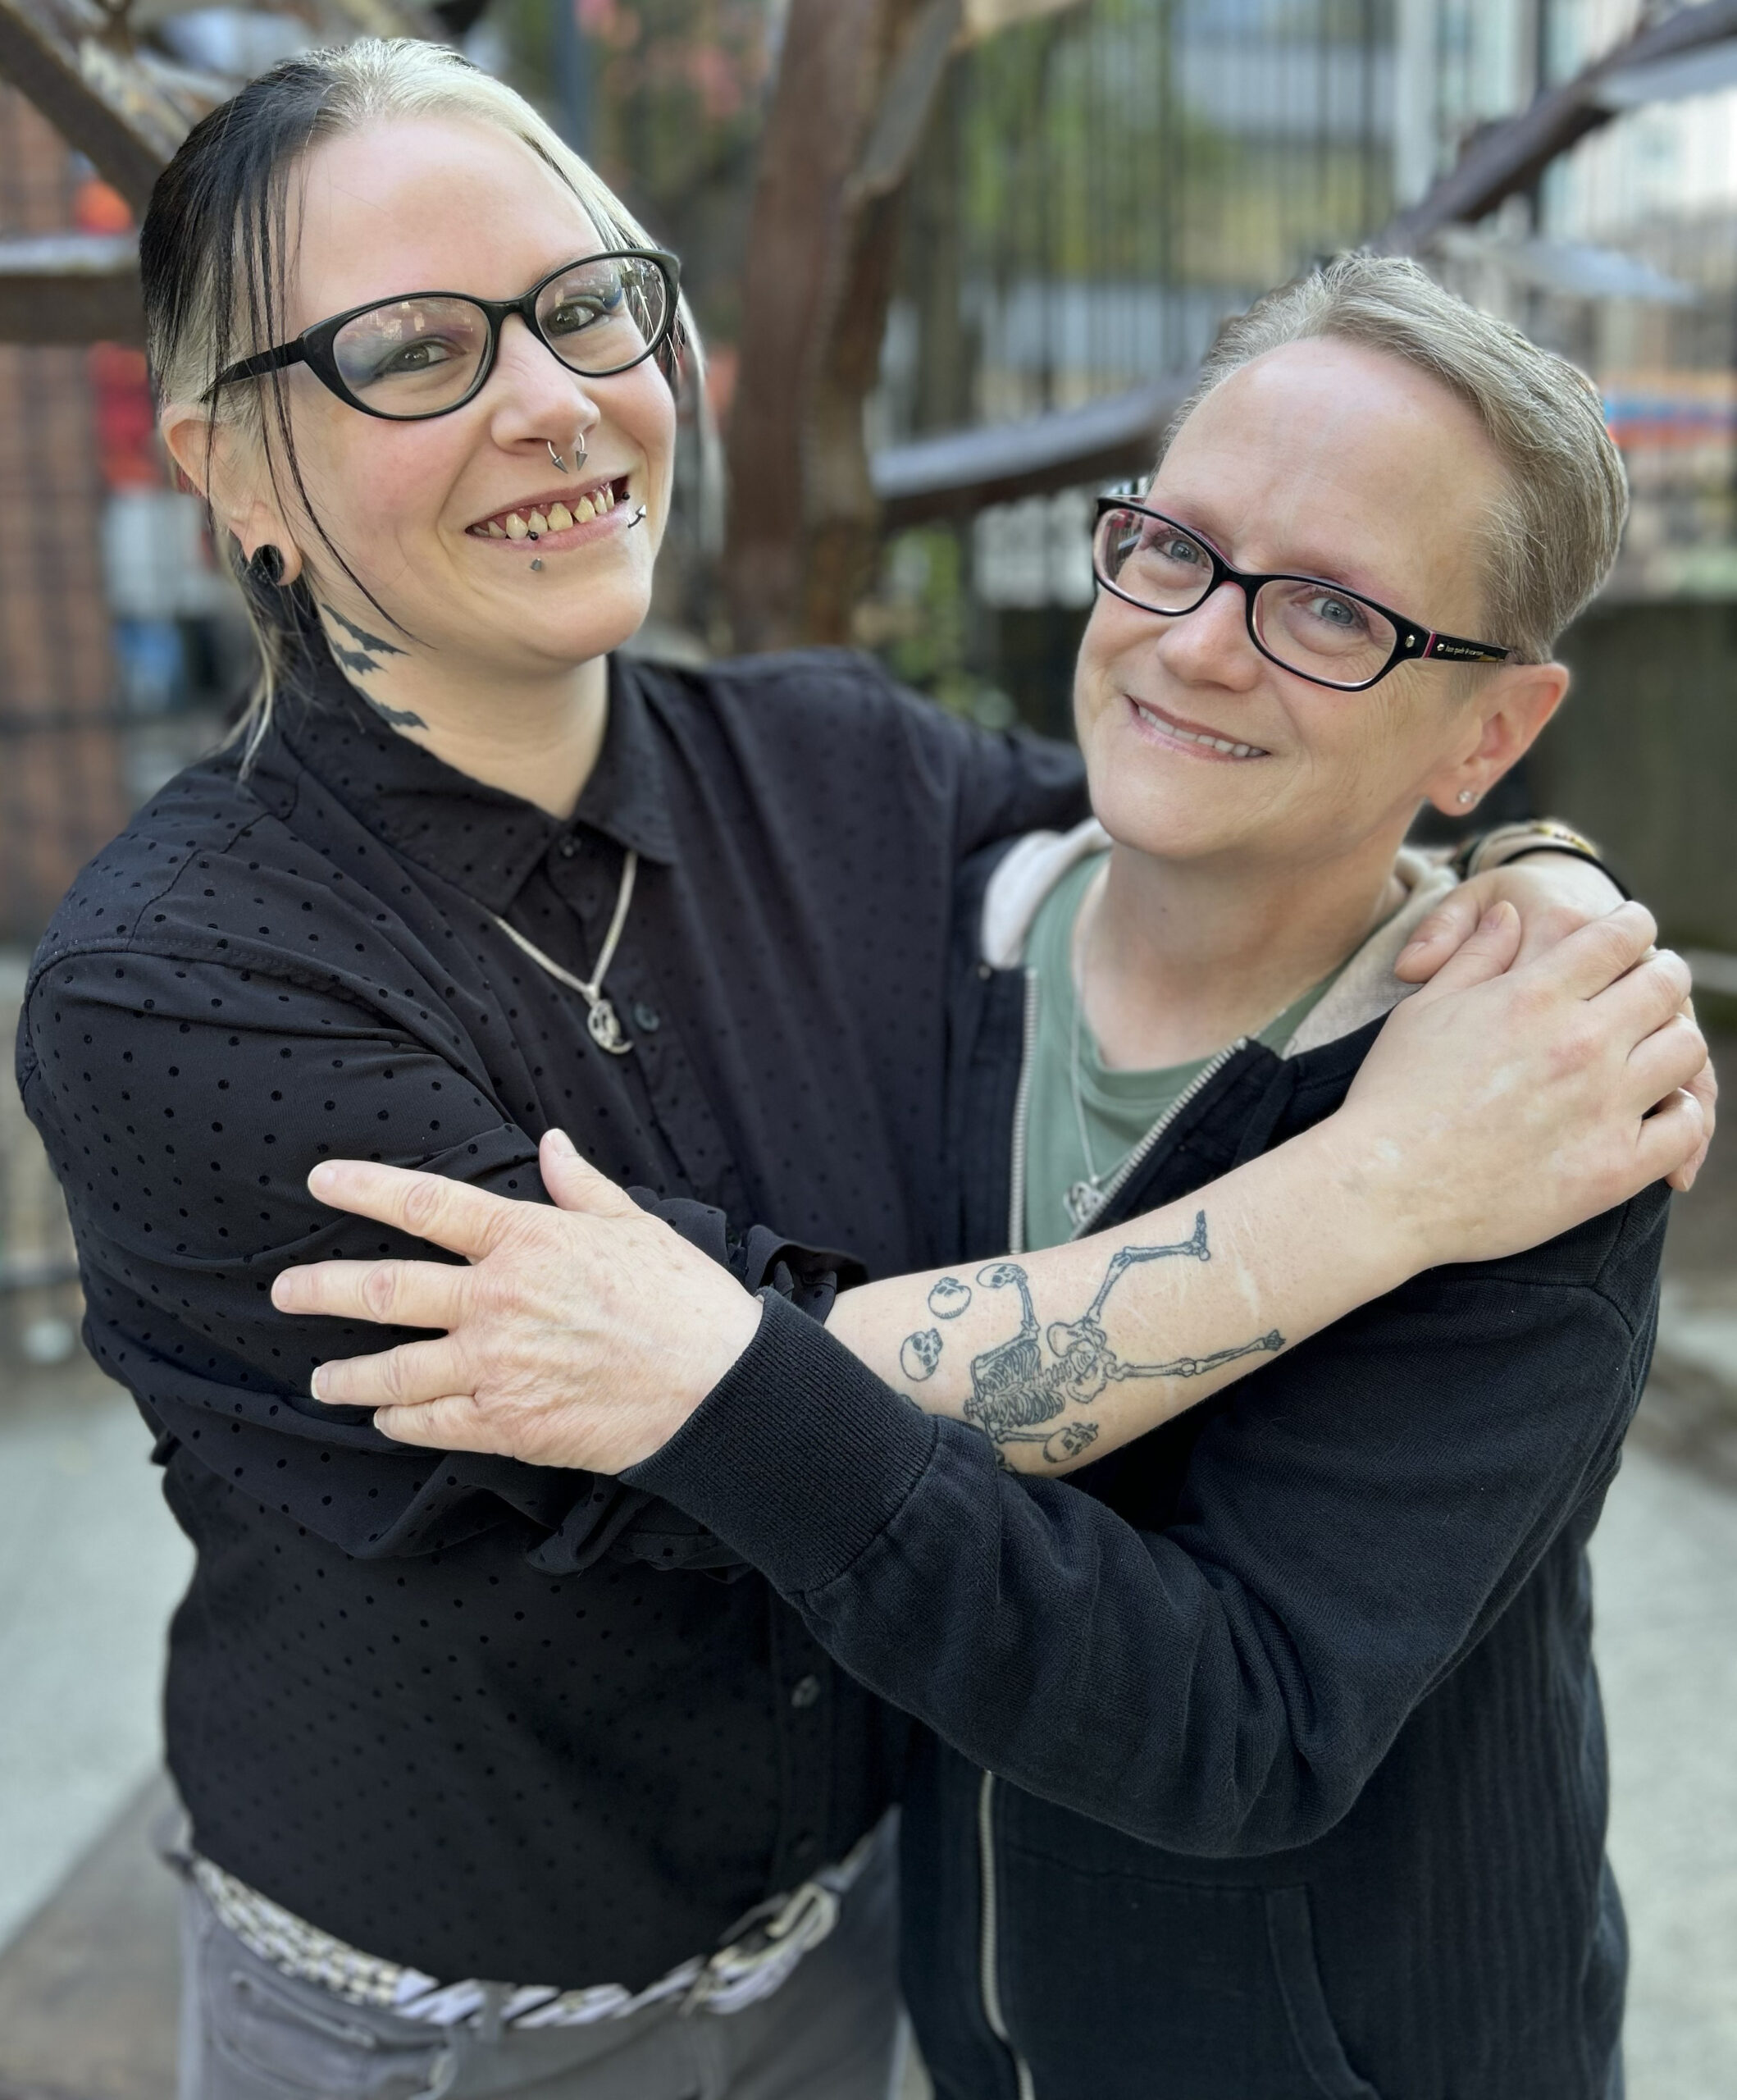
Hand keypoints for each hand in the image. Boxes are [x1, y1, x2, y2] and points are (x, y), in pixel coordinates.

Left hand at [271, 1132, 762, 1468]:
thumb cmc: (683, 1298)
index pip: (427, 1204)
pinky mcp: (509, 1424)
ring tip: (321, 1380)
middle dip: (323, 1291)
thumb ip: (579, 1186)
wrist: (716, 1385)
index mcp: (527, 1240)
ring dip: (349, 1376)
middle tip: (282, 1292)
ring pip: (396, 1370)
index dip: (366, 1188)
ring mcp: (497, 1366)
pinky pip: (434, 1425)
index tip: (321, 1180)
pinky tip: (387, 1420)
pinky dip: (402, 1422)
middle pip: (386, 1290)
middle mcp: (498, 1300)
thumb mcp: (634, 1224)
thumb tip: (550, 1144)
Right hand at [1394, 856, 1713, 1189]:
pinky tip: (1657, 1110)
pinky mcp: (1612, 1168)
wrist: (1384, 1190)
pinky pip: (1686, 1126)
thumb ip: (1475, 957)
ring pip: (1685, 1048)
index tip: (1632, 933)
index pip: (1621, 936)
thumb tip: (1511, 915)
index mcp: (1533, 995)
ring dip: (1673, 1038)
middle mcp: (1579, 1042)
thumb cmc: (1393, 1098)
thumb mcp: (1424, 1010)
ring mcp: (1602, 1106)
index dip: (1633, 926)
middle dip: (1663, 974)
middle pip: (1666, 983)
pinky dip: (1683, 1112)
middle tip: (1651, 985)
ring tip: (1652, 1048)